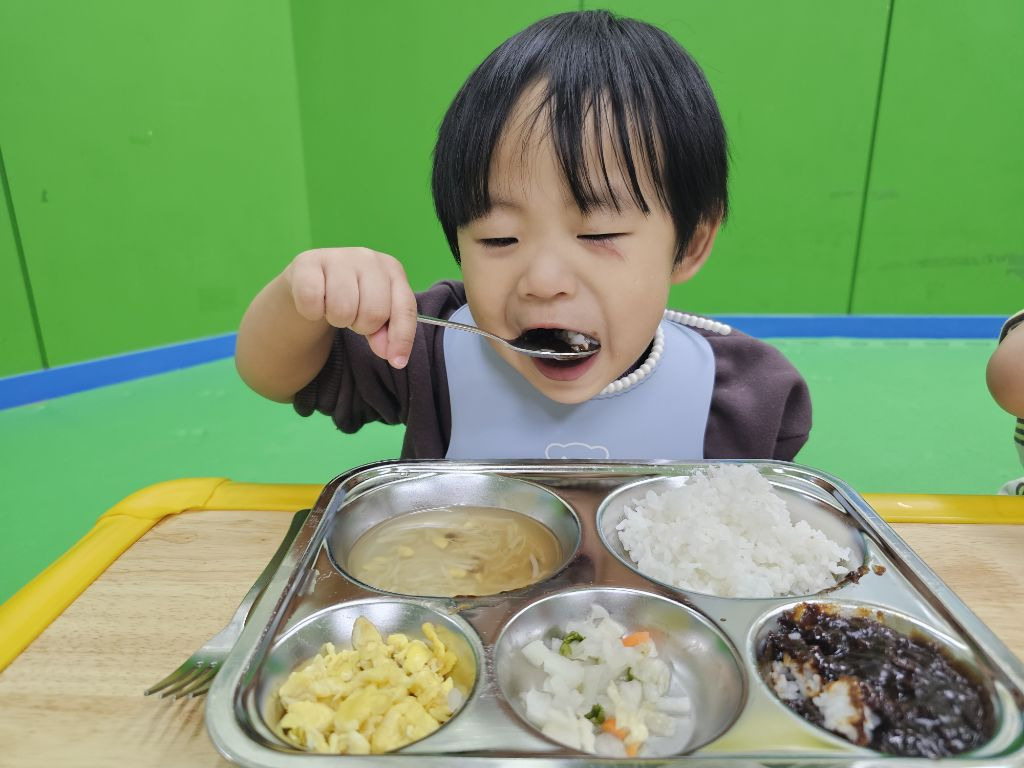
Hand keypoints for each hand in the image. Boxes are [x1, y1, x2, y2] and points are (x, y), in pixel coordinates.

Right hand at [284, 247, 416, 367]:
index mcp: (392, 269)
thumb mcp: (376, 314)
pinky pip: (312, 301)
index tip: (397, 362)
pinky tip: (315, 303)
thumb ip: (388, 334)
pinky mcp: (307, 261)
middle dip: (362, 326)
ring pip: (342, 309)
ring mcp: (337, 256)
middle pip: (374, 312)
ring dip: (337, 319)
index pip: (405, 308)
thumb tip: (391, 355)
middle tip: (353, 317)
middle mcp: (368, 257)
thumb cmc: (352, 296)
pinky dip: (311, 311)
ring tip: (334, 308)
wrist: (312, 280)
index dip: (402, 338)